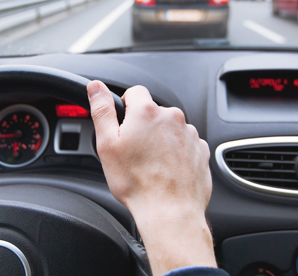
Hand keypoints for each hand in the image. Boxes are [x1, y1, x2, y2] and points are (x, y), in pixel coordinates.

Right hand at [87, 81, 215, 274]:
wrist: (170, 211)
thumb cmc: (137, 182)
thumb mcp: (107, 144)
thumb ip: (102, 110)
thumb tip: (96, 87)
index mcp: (147, 112)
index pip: (135, 93)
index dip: (125, 108)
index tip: (123, 127)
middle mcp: (172, 117)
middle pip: (153, 113)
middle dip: (144, 127)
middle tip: (134, 152)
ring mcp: (190, 134)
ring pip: (170, 129)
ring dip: (161, 141)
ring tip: (151, 165)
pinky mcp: (201, 150)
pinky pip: (185, 145)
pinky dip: (176, 154)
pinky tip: (166, 171)